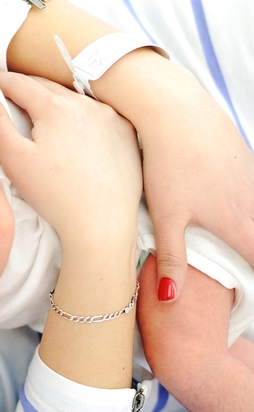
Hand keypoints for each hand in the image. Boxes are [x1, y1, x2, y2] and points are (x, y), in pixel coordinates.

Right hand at [0, 73, 141, 250]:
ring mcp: (111, 116)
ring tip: (37, 113)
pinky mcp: (126, 132)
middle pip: (46, 86)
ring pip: (72, 97)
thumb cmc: (55, 196)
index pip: (19, 83)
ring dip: (53, 100)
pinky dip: (80, 114)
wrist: (102, 225)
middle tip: (6, 95)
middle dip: (24, 88)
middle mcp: (86, 104)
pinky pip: (97, 113)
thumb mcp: (15, 157)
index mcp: (55, 107)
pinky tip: (72, 130)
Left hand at [136, 92, 253, 302]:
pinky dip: (250, 210)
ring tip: (242, 245)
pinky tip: (239, 211)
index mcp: (239, 223)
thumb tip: (170, 299)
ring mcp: (253, 180)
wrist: (177, 110)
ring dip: (251, 234)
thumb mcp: (166, 216)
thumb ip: (172, 259)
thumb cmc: (169, 164)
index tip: (251, 301)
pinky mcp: (245, 161)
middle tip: (247, 269)